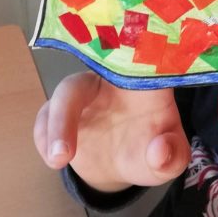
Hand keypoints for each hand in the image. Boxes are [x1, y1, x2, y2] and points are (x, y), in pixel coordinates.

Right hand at [36, 71, 189, 192]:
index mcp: (147, 84)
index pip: (146, 59)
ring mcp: (84, 94)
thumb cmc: (149, 153)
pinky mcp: (58, 111)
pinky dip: (45, 137)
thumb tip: (160, 152)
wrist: (118, 166)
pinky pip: (46, 116)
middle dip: (103, 88)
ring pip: (68, 92)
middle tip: (89, 127)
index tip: (133, 60)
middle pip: (100, 68)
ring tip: (59, 159)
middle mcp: (112, 80)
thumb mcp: (168, 162)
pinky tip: (55, 160)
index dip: (140, 50)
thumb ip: (172, 156)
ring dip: (59, 122)